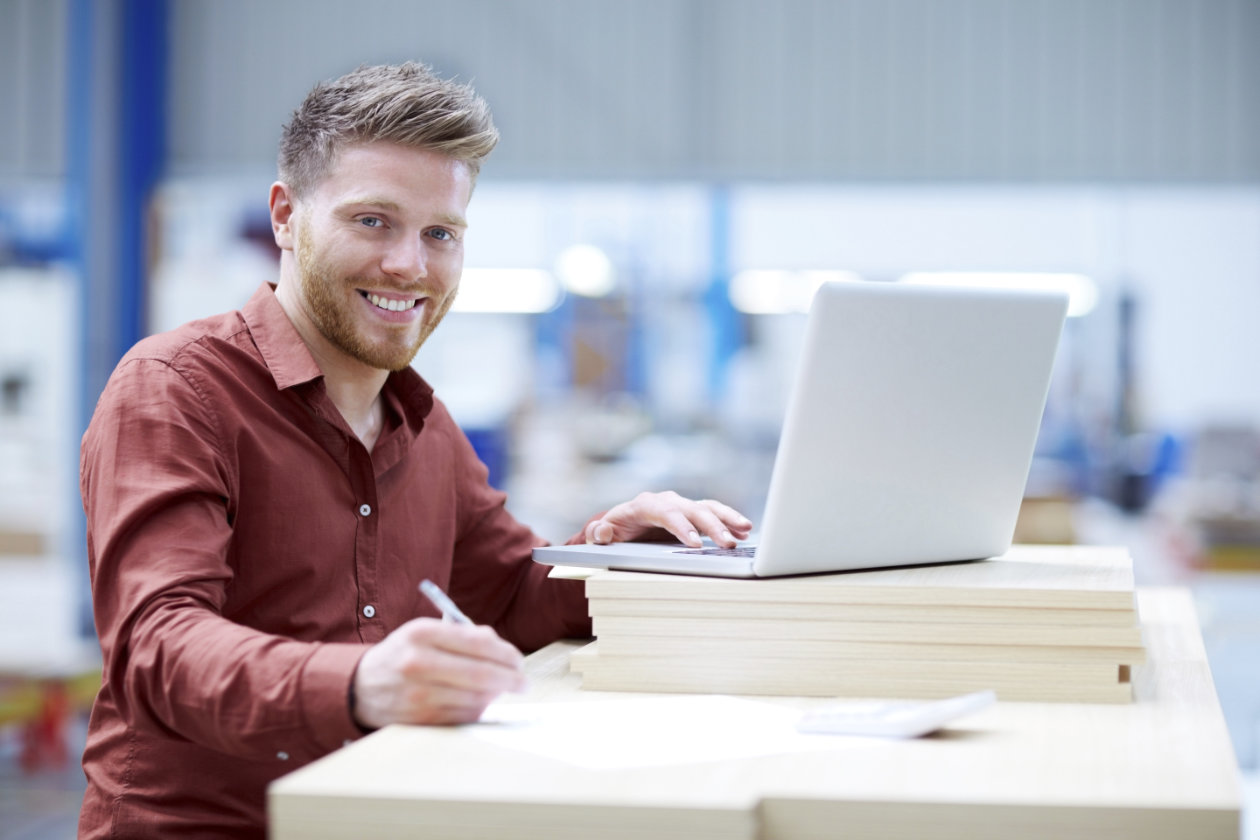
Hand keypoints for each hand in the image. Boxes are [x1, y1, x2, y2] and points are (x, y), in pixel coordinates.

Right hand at [351, 618, 526, 727]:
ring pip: (475, 698)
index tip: (519, 661)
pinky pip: (462, 717)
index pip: (478, 643)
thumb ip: (463, 635)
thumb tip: (501, 648)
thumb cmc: (403, 654)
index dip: (506, 654)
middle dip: (510, 679)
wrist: (362, 686)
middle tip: (523, 683)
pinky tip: (477, 702)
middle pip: (480, 674)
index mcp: (421, 633)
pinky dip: (477, 710)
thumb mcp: (426, 632)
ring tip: (498, 690)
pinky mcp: (419, 719)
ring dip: (494, 696)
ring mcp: (417, 694)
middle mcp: (417, 663)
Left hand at [584, 491, 752, 548]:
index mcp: (645, 504)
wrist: (625, 525)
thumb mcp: (603, 535)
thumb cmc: (615, 530)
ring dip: (727, 519)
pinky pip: (714, 513)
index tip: (694, 544)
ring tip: (745, 530)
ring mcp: (682, 506)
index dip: (681, 527)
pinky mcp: (693, 514)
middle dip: (711, 526)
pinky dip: (729, 521)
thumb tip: (603, 531)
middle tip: (727, 544)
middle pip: (692, 510)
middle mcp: (667, 501)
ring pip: (707, 508)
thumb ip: (599, 534)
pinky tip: (744, 532)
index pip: (666, 513)